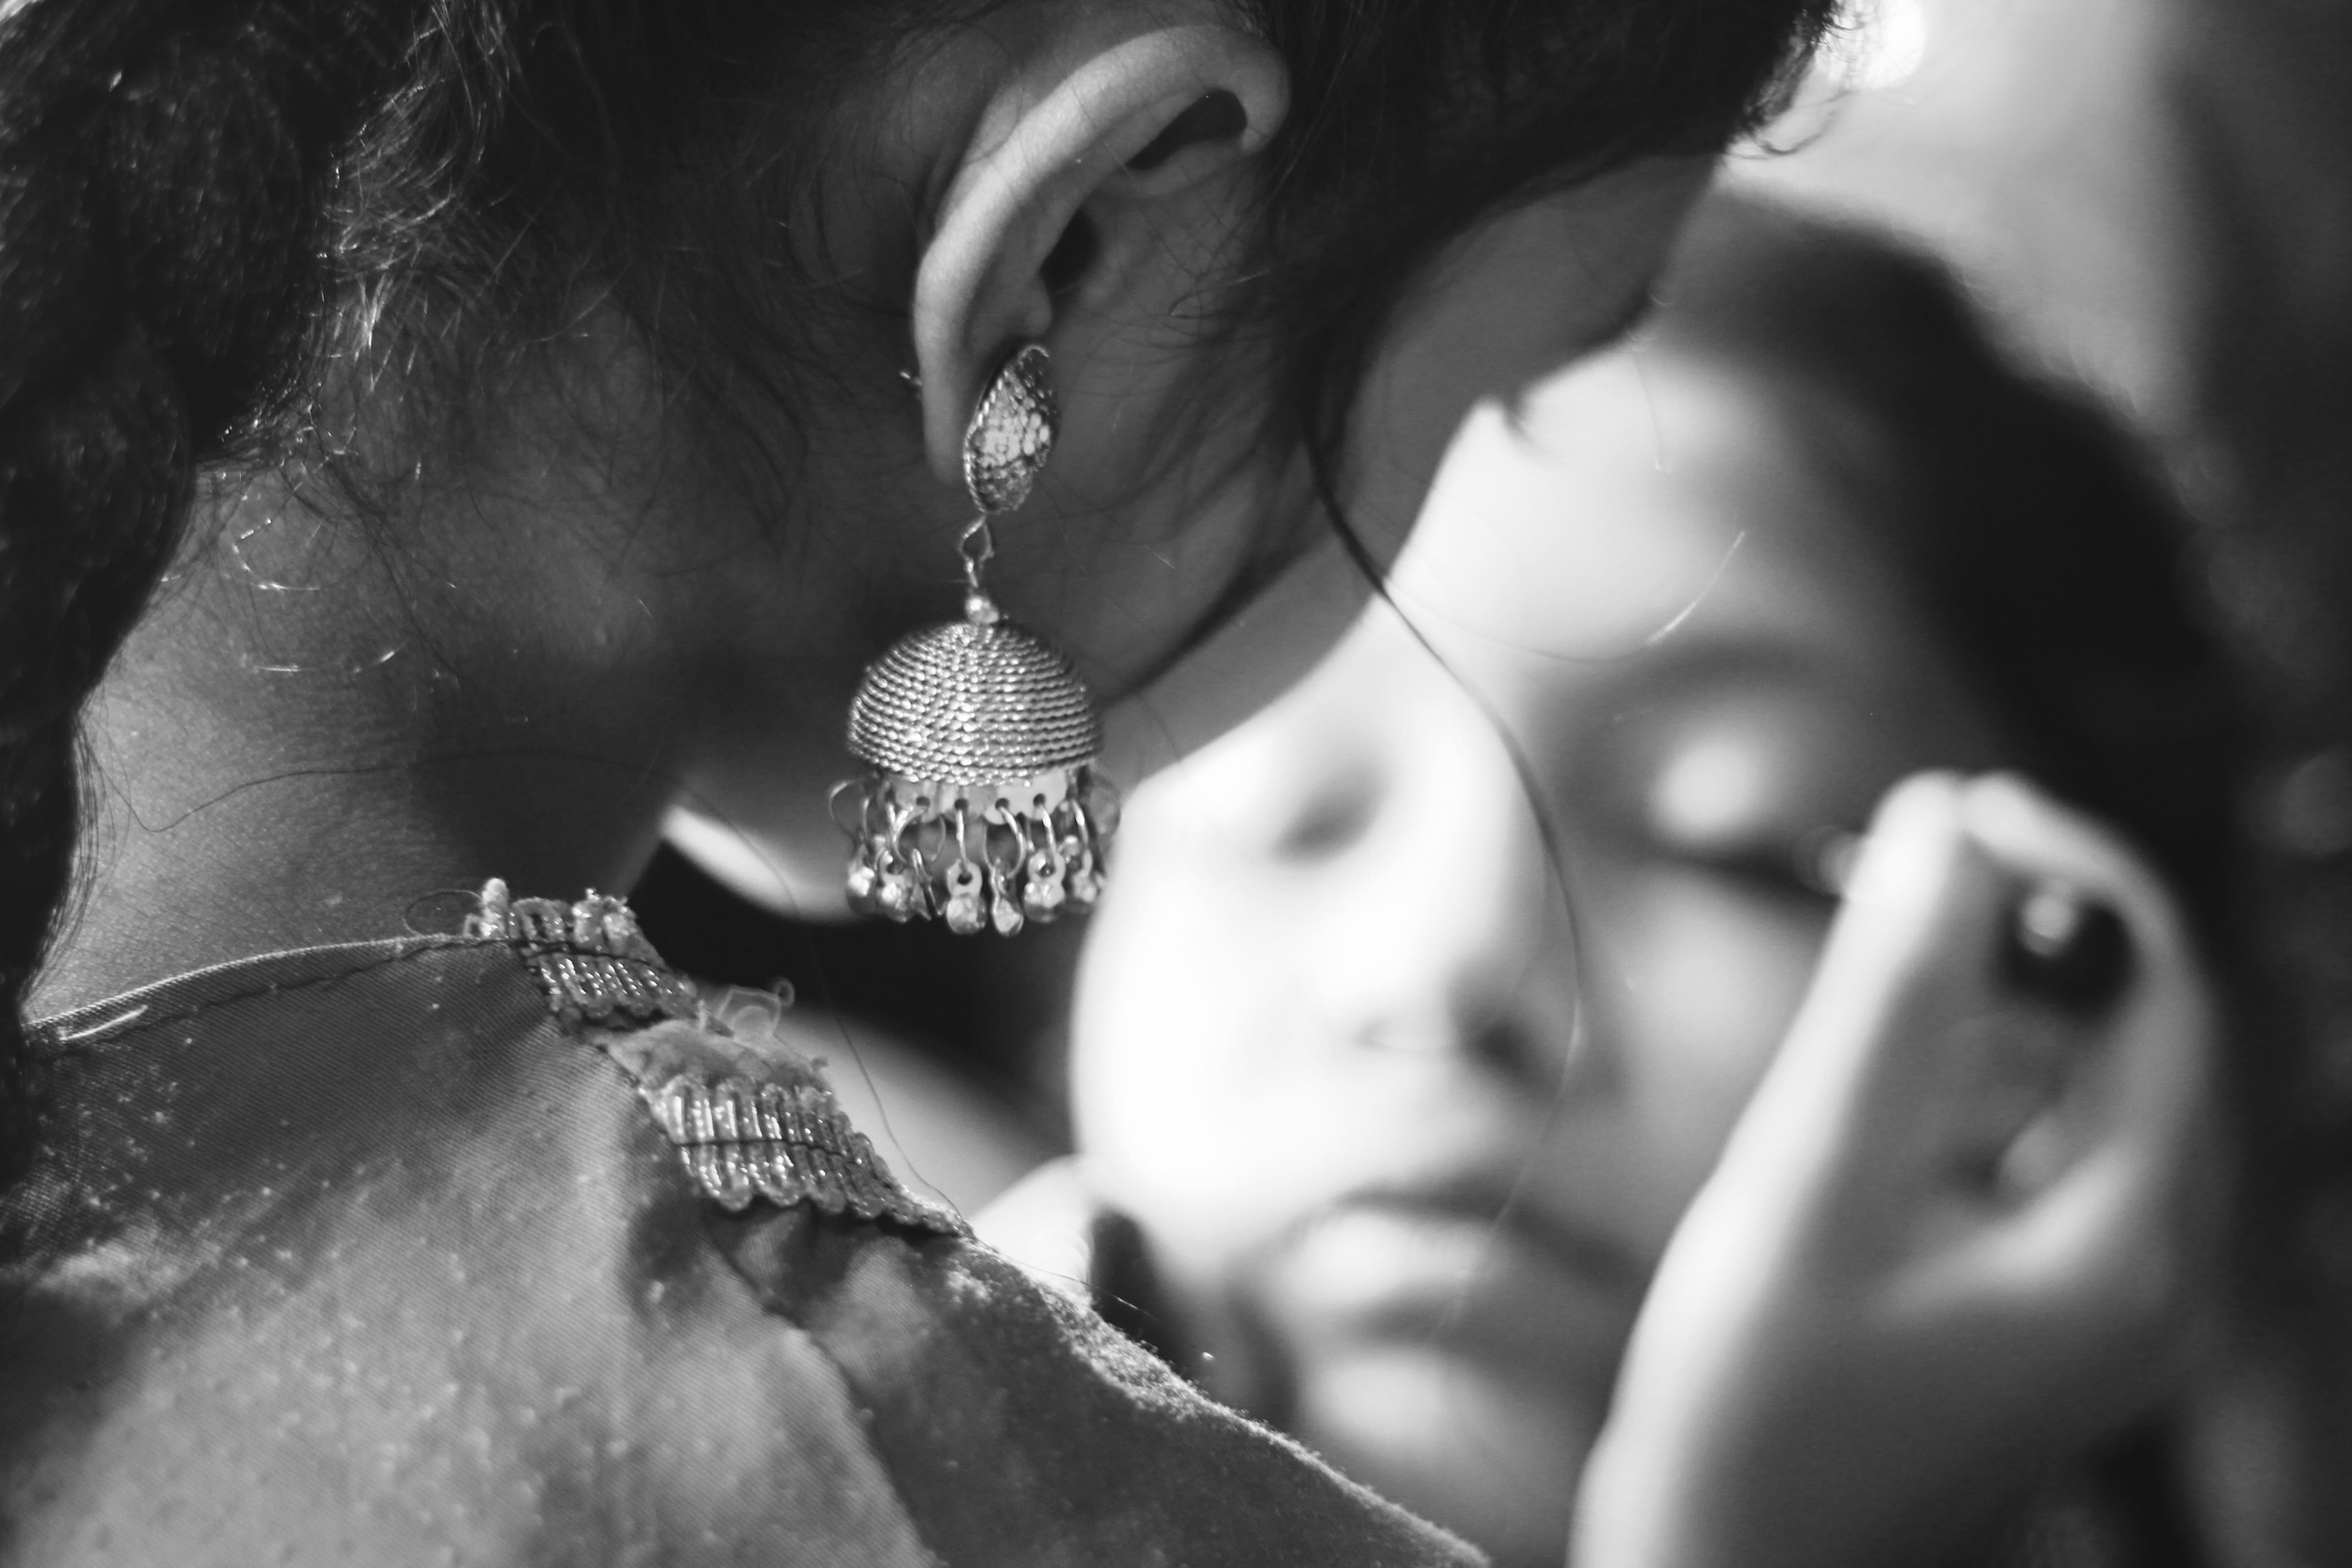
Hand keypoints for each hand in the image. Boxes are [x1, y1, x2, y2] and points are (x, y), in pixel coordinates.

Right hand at [1573, 773, 2222, 1567]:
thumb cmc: (1755, 1411)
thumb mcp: (1810, 1185)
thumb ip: (1887, 1001)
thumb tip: (1943, 819)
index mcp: (2131, 1245)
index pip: (2162, 997)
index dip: (2074, 875)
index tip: (1960, 805)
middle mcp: (2155, 1277)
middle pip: (2142, 1040)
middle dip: (2033, 931)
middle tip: (1911, 858)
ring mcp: (2110, 1309)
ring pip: (2095, 1094)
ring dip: (2003, 1003)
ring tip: (1885, 947)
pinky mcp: (2051, 1320)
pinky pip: (2052, 1158)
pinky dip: (1985, 1086)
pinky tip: (1890, 1081)